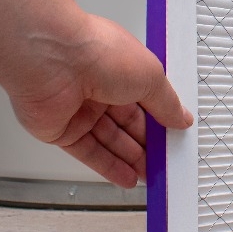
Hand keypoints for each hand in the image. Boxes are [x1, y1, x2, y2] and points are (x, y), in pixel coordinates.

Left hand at [2, 14, 193, 187]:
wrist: (50, 58)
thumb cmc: (98, 53)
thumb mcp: (151, 77)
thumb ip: (167, 103)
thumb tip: (182, 119)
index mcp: (121, 69)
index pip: (146, 101)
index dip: (161, 121)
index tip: (176, 139)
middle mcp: (99, 87)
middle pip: (128, 124)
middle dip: (148, 145)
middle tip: (166, 163)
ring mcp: (79, 110)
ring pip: (110, 141)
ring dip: (131, 160)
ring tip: (152, 177)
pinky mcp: (61, 130)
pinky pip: (88, 152)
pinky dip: (108, 167)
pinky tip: (127, 179)